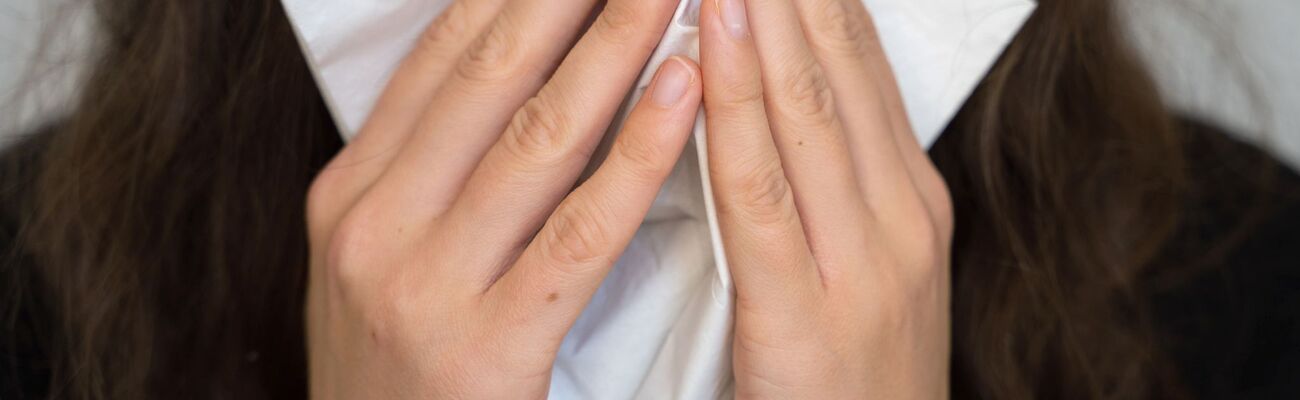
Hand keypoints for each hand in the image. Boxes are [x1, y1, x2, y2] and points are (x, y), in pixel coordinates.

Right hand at [303, 0, 700, 396]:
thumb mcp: (386, 260)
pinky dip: (639, 156)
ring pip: (540, 138)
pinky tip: (688, 98)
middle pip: (492, 75)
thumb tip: (514, 73)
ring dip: (618, 50)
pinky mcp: (481, 346)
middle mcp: (373, 222)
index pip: (445, 56)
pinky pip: (578, 234)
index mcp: (350, 190)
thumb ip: (431, 173)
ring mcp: (420, 283)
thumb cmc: (400, 371)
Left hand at [699, 0, 953, 396]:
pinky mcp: (805, 314)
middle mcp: (899, 218)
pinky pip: (759, 193)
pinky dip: (733, 110)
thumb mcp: (867, 271)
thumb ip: (835, 190)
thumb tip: (780, 104)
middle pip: (840, 70)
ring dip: (764, 19)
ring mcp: (864, 264)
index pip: (864, 68)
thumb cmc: (857, 378)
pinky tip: (707, 48)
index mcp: (911, 203)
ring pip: (807, 113)